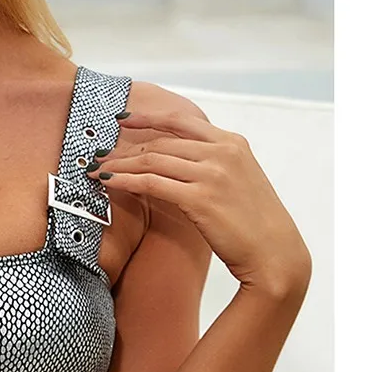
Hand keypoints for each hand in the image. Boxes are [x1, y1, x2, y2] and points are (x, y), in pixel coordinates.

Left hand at [88, 108, 311, 300]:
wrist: (273, 253)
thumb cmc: (253, 224)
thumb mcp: (238, 182)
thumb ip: (213, 166)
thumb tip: (180, 166)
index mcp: (232, 143)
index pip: (182, 121)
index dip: (148, 118)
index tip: (123, 119)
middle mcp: (222, 152)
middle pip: (162, 142)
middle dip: (125, 148)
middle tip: (100, 156)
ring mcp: (211, 174)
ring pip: (153, 160)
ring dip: (120, 164)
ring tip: (97, 170)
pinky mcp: (200, 198)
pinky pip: (152, 183)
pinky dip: (126, 181)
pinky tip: (109, 183)